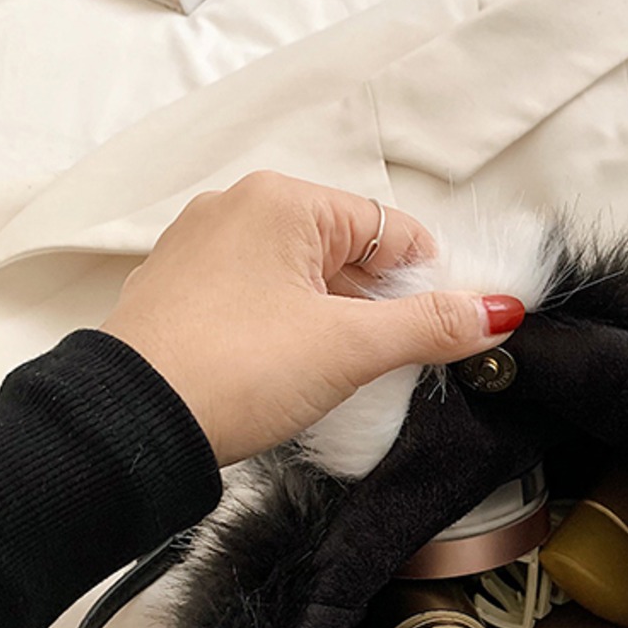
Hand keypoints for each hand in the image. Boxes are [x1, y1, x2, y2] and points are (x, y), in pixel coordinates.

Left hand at [101, 172, 524, 465]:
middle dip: (377, 304)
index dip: (426, 279)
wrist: (131, 426)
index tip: (442, 328)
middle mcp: (237, 210)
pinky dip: (288, 327)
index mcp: (281, 201)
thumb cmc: (234, 370)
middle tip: (389, 360)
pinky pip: (259, 297)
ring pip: (301, 277)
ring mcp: (202, 251)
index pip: (388, 227)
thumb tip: (496, 311)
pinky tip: (289, 370)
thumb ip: (428, 326)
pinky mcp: (181, 294)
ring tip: (337, 372)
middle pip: (346, 251)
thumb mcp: (349, 348)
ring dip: (334, 319)